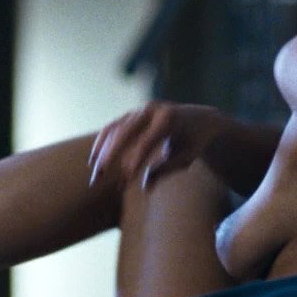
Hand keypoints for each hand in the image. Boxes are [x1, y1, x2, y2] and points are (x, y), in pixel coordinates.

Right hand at [88, 102, 228, 189]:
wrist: (202, 119)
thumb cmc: (196, 142)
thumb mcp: (187, 157)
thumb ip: (166, 168)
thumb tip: (145, 186)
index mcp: (168, 118)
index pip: (147, 140)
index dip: (136, 158)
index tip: (127, 176)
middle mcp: (151, 110)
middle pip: (125, 131)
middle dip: (110, 154)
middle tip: (99, 177)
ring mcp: (139, 111)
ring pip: (114, 129)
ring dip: (102, 152)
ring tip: (95, 175)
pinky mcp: (132, 115)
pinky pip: (112, 128)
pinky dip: (102, 144)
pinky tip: (94, 162)